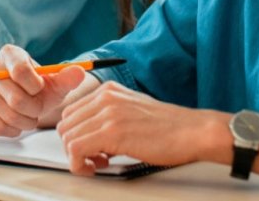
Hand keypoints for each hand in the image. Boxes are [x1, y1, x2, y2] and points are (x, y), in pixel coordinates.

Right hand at [0, 44, 89, 136]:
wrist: (26, 100)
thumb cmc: (40, 89)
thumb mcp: (56, 82)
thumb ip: (68, 77)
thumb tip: (79, 72)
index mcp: (10, 54)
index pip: (21, 71)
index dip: (36, 86)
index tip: (40, 88)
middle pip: (16, 98)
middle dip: (34, 109)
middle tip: (37, 108)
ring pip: (8, 114)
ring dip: (25, 121)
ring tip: (29, 116)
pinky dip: (12, 130)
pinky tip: (17, 124)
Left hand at [56, 81, 229, 175]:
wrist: (193, 132)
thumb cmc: (169, 127)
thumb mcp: (133, 110)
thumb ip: (109, 116)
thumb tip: (90, 135)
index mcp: (109, 90)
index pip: (71, 112)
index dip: (76, 134)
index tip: (90, 148)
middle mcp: (105, 97)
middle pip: (65, 125)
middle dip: (74, 146)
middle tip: (94, 158)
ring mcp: (108, 113)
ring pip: (67, 138)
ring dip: (77, 157)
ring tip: (99, 163)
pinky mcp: (112, 132)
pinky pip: (76, 150)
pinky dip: (80, 164)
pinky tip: (97, 166)